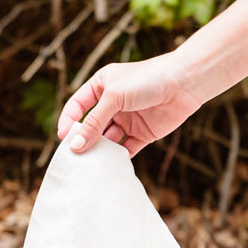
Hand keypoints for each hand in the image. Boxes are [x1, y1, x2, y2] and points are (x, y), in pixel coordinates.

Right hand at [56, 55, 205, 158]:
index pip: (78, 105)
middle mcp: (114, 103)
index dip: (68, 120)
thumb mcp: (114, 97)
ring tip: (90, 165)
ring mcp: (128, 118)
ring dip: (99, 151)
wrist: (185, 83)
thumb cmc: (148, 80)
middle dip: (83, 140)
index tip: (63, 138)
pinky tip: (110, 167)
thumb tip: (76, 145)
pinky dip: (118, 158)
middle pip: (91, 125)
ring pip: (107, 139)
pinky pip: (125, 148)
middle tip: (73, 158)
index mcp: (102, 85)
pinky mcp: (142, 133)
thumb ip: (94, 121)